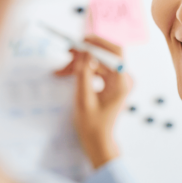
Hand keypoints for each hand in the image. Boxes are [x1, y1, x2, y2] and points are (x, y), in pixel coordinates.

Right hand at [55, 36, 132, 168]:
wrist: (98, 141)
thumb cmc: (92, 125)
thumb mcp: (83, 99)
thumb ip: (84, 74)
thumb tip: (84, 52)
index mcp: (121, 82)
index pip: (115, 52)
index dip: (99, 42)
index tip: (81, 41)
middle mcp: (122, 78)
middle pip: (104, 54)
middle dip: (84, 53)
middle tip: (66, 52)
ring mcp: (116, 80)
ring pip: (96, 61)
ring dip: (79, 63)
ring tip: (59, 71)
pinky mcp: (109, 83)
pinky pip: (95, 69)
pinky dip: (81, 70)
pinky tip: (66, 74)